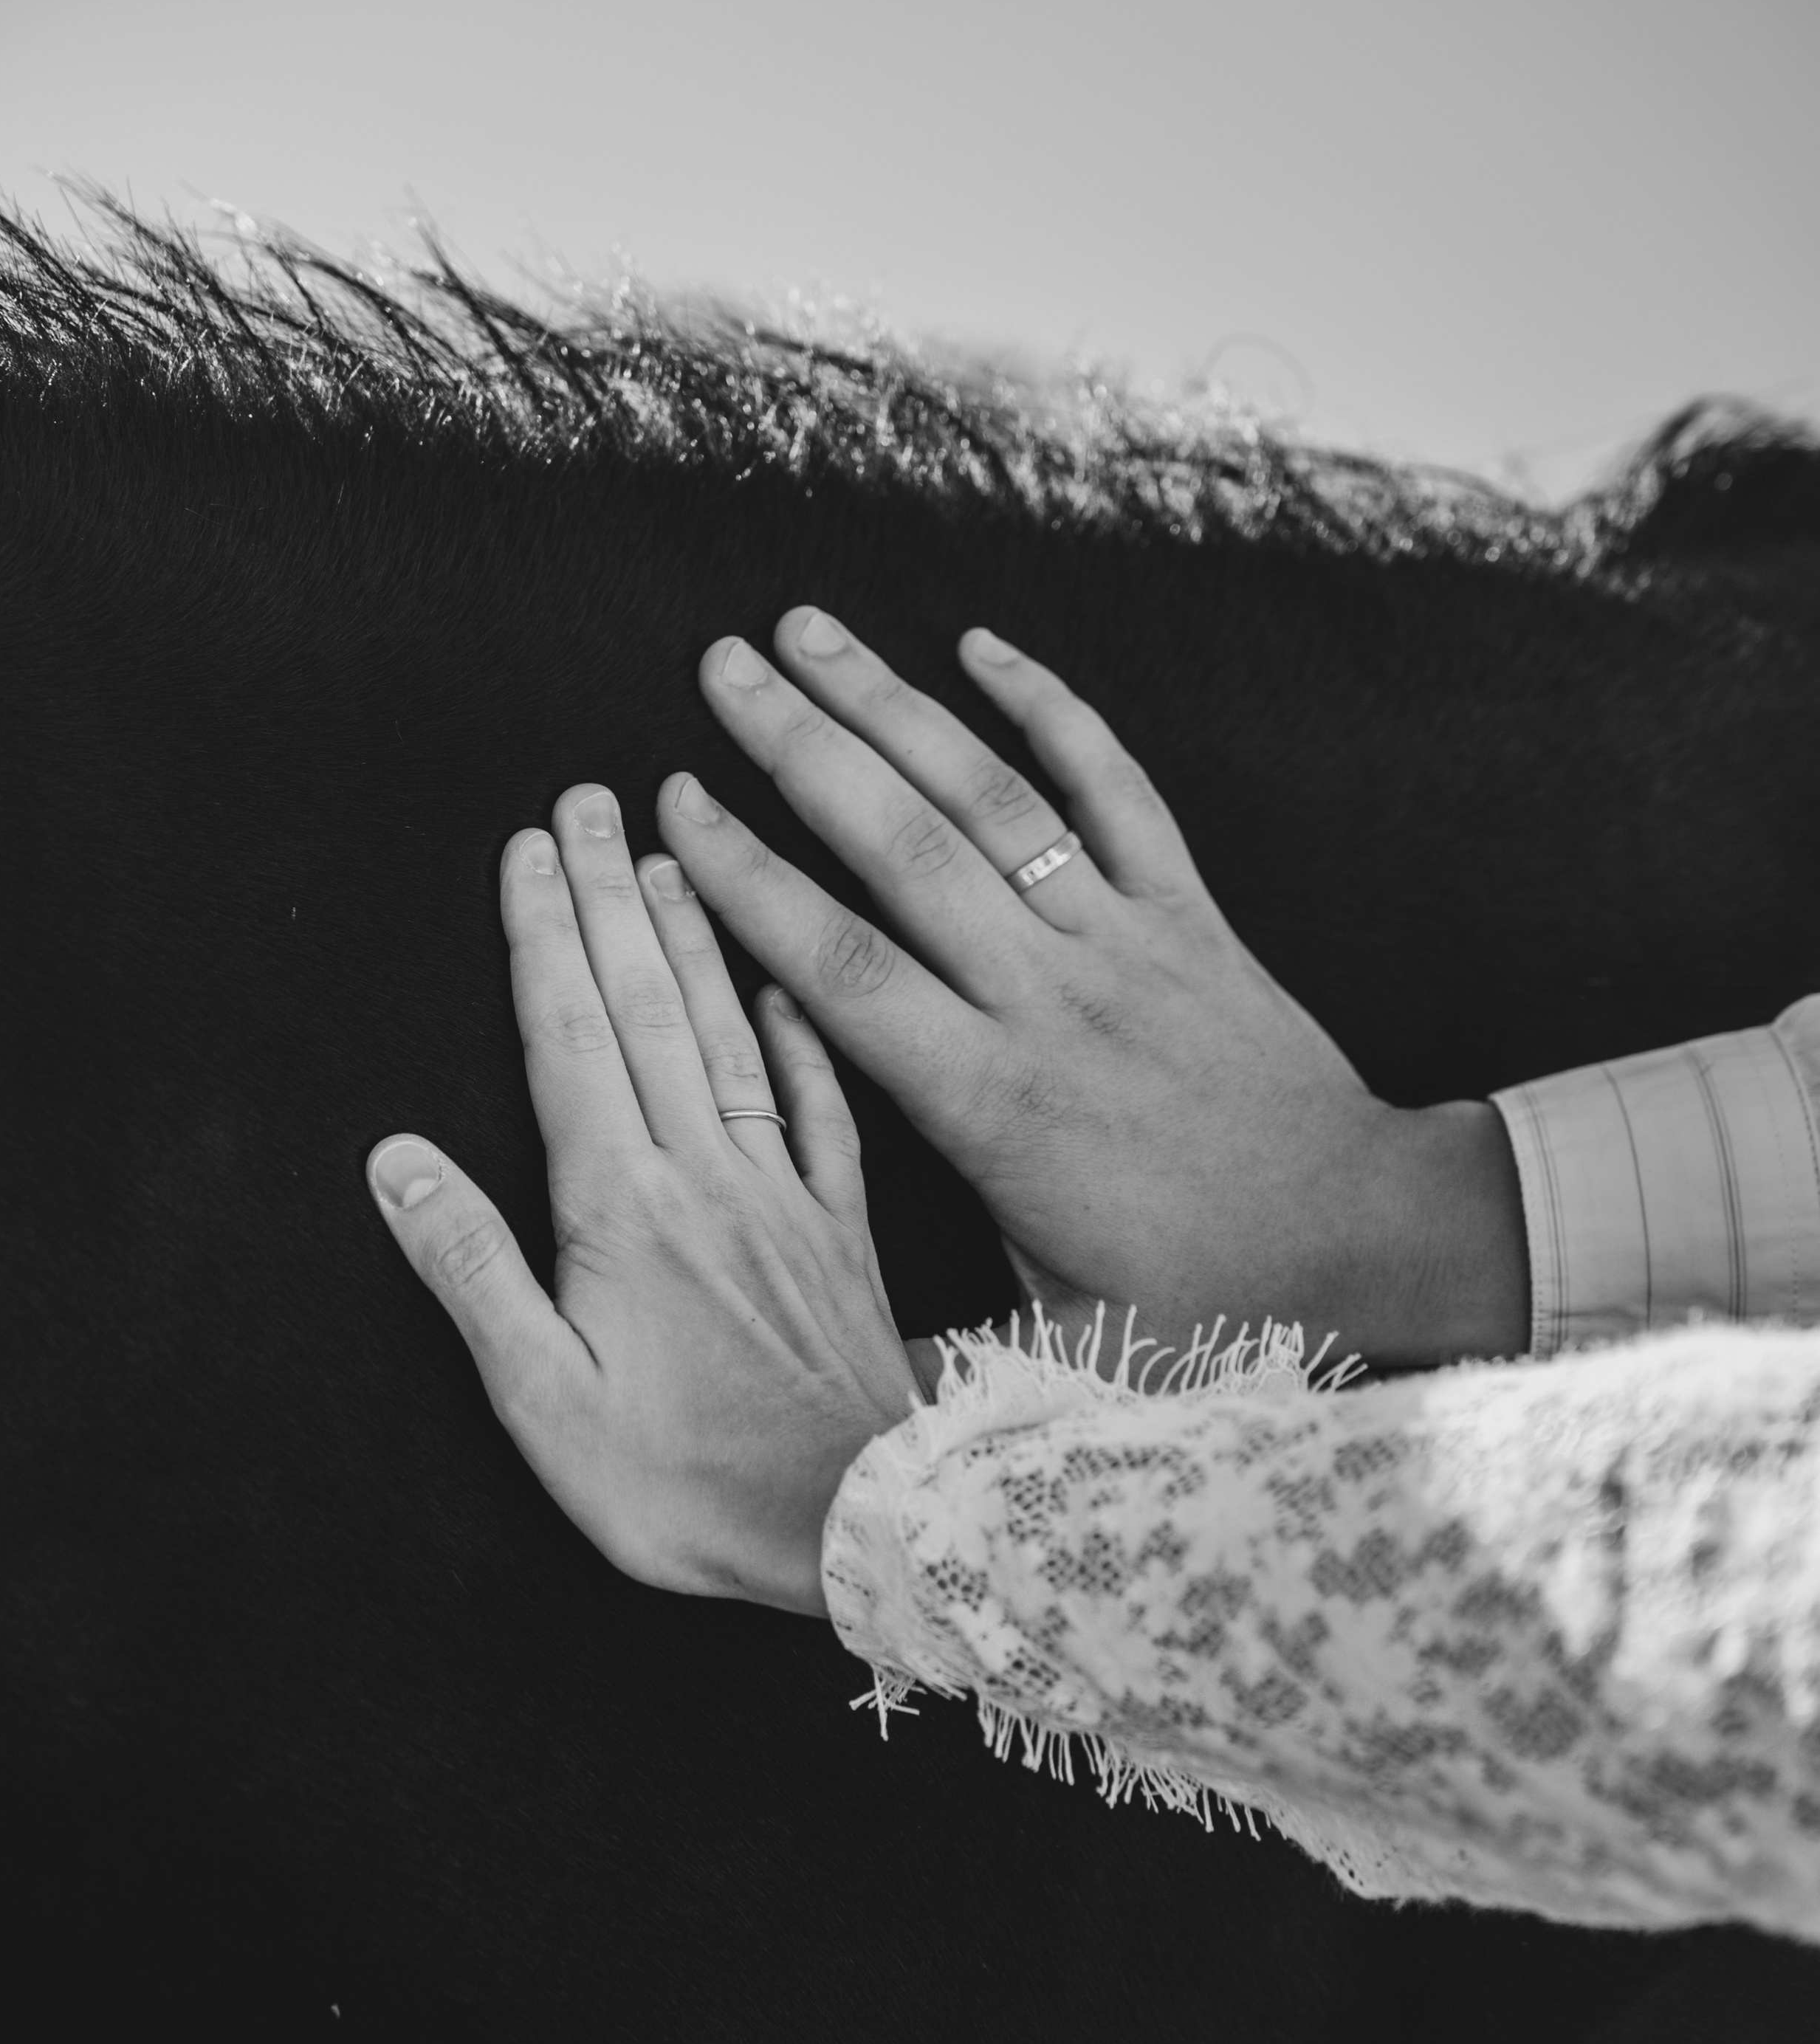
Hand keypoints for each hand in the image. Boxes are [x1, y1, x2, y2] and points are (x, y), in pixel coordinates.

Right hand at [364, 786, 922, 1613]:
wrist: (861, 1531)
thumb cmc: (688, 1491)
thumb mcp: (546, 1406)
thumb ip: (471, 1273)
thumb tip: (394, 1161)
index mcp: (624, 1210)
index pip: (573, 1038)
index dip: (545, 936)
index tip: (529, 845)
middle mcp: (707, 1177)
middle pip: (648, 1008)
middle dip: (608, 896)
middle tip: (587, 799)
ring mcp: (784, 1196)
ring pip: (731, 1033)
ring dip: (693, 935)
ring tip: (666, 849)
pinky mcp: (845, 1233)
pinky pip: (823, 1107)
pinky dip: (799, 1035)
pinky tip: (786, 981)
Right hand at [658, 617, 1530, 1372]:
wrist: (1369, 1238)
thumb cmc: (1206, 1301)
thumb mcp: (1053, 1347)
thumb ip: (933, 1356)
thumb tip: (817, 1413)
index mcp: (992, 1106)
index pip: (843, 972)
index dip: (750, 885)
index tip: (675, 811)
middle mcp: (1049, 1000)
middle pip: (903, 849)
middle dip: (799, 749)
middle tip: (714, 669)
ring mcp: (1124, 943)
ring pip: (995, 801)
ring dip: (896, 706)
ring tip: (809, 630)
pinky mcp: (1190, 915)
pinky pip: (1117, 792)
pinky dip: (1054, 711)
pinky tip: (985, 643)